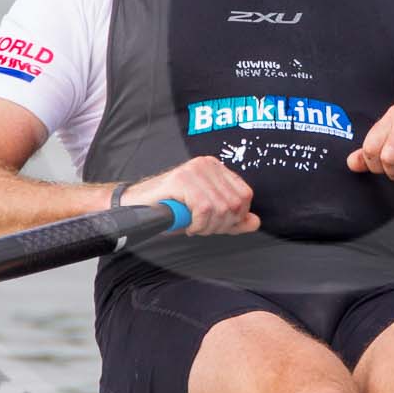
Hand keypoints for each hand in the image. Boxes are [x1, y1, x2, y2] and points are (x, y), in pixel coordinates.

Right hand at [120, 155, 260, 234]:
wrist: (137, 206)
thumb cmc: (171, 210)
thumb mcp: (207, 216)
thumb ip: (232, 219)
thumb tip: (255, 222)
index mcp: (216, 169)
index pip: (245, 195)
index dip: (236, 217)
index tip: (218, 225)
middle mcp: (208, 165)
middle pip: (235, 203)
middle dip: (221, 224)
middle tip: (202, 227)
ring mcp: (195, 170)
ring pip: (220, 208)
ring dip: (207, 226)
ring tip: (193, 225)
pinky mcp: (182, 179)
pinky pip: (203, 209)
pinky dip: (197, 224)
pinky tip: (186, 224)